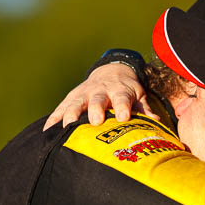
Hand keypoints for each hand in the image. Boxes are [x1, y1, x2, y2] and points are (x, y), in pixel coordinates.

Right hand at [43, 63, 158, 130]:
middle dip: (96, 109)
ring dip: (71, 114)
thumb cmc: (128, 91)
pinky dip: (54, 119)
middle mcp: (101, 90)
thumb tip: (157, 122)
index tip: (124, 118)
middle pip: (97, 99)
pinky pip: (60, 108)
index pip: (122, 98)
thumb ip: (145, 109)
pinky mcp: (71, 98)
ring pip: (76, 103)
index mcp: (120, 91)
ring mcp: (84, 93)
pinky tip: (47, 132)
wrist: (112, 72)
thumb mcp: (139, 96)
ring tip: (67, 127)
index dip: (123, 107)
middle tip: (96, 121)